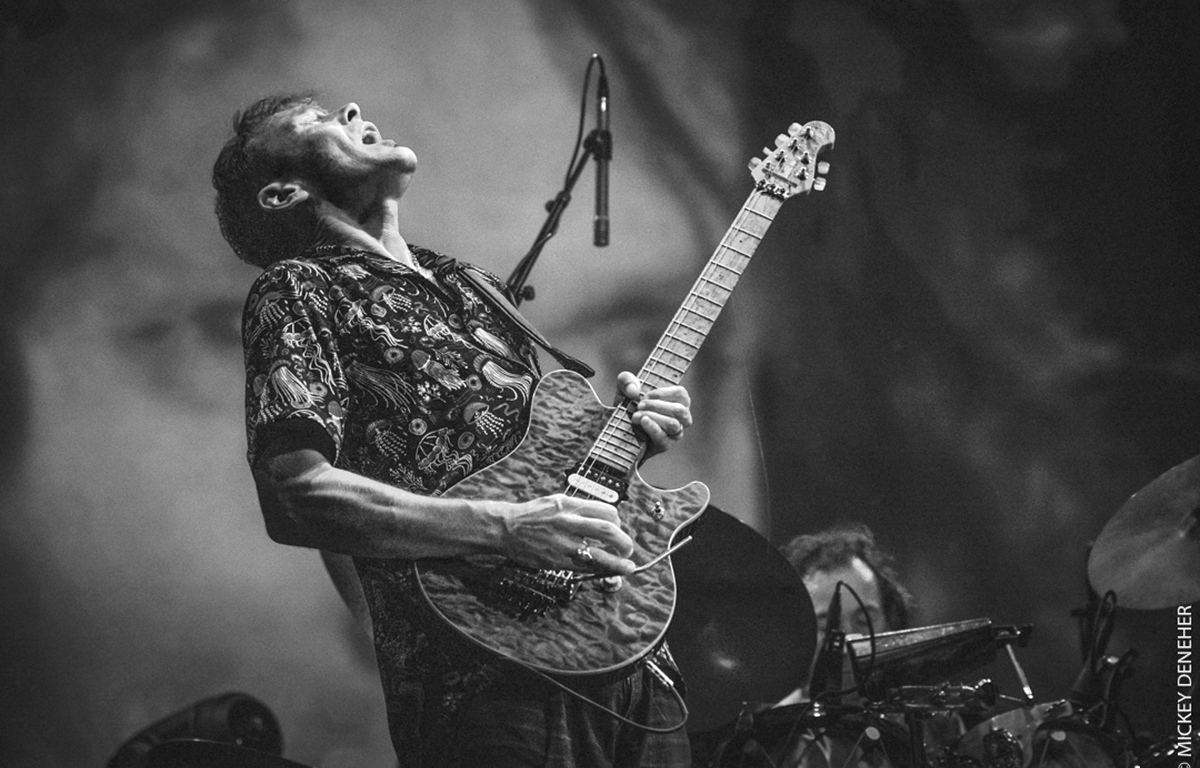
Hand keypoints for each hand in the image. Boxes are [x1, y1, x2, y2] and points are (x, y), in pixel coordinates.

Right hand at [498, 494, 634, 574]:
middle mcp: (569, 522)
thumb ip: (580, 509)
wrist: (506, 528)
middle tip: (628, 550)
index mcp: (571, 505)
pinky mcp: (557, 561)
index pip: (607, 512)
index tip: (619, 530)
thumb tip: (604, 518)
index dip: (618, 523)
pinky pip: (584, 568)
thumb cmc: (532, 515)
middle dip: (624, 543)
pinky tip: (605, 572)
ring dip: (618, 563)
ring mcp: (563, 543)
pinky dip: (598, 570)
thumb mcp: (557, 501)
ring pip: (600, 555)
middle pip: (609, 531)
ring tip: (627, 567)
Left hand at [617, 371, 692, 457]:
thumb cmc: (628, 408)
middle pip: (680, 410)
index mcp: (676, 402)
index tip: (646, 395)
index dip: (663, 393)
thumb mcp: (623, 390)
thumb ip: (626, 380)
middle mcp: (679, 418)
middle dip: (657, 406)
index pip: (681, 394)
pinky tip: (642, 421)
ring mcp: (673, 434)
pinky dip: (653, 428)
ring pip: (673, 424)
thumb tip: (634, 391)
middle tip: (639, 406)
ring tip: (636, 416)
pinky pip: (664, 438)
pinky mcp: (664, 446)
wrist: (619, 432)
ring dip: (653, 417)